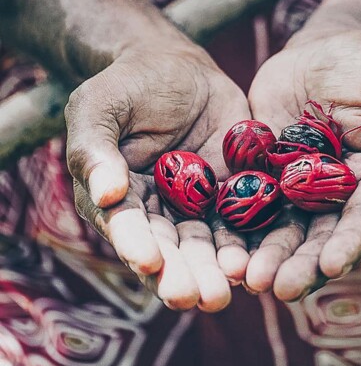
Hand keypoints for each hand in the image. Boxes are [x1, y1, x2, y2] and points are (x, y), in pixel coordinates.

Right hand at [65, 40, 250, 311]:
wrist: (177, 67)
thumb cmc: (128, 84)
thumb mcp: (100, 106)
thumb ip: (94, 148)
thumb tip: (105, 194)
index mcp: (118, 198)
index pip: (126, 227)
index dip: (137, 246)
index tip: (150, 263)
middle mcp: (156, 212)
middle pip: (171, 249)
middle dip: (186, 275)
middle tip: (204, 298)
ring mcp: (196, 205)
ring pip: (208, 244)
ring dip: (219, 270)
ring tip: (232, 290)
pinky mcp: (232, 192)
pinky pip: (244, 220)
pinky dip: (251, 241)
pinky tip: (260, 259)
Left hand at [240, 29, 360, 300]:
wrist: (324, 49)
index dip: (349, 243)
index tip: (332, 265)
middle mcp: (335, 194)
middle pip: (318, 236)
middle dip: (300, 264)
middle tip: (278, 289)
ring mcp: (296, 186)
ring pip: (281, 228)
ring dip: (266, 255)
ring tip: (246, 279)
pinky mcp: (263, 173)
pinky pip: (248, 201)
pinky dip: (237, 226)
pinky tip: (221, 246)